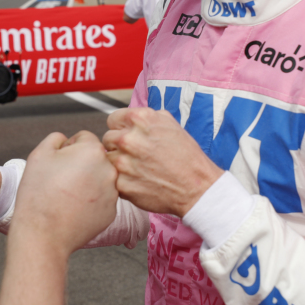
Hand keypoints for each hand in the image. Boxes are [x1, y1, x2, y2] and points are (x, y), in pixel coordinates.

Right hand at [13, 131, 117, 256]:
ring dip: (87, 182)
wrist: (43, 233)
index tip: (58, 163)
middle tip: (61, 180)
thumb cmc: (39, 194)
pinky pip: (101, 199)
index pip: (83, 137)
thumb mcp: (40, 153)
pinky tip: (74, 208)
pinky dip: (91, 201)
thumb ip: (57, 138)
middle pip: (94, 158)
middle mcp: (109, 170)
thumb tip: (67, 139)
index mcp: (93, 150)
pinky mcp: (112, 212)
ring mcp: (113, 193)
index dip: (67, 148)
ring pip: (99, 179)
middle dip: (81, 164)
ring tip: (66, 196)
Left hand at [103, 108, 221, 216]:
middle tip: (134, 154)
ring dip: (119, 164)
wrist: (196, 187)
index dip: (120, 128)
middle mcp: (128, 139)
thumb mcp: (169, 123)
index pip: (112, 119)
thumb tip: (130, 118)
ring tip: (137, 169)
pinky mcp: (122, 184)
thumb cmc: (186, 156)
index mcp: (139, 120)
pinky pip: (113, 179)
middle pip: (107, 139)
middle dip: (118, 146)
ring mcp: (123, 163)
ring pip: (108, 160)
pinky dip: (123, 181)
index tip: (128, 136)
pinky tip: (138, 181)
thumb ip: (146, 117)